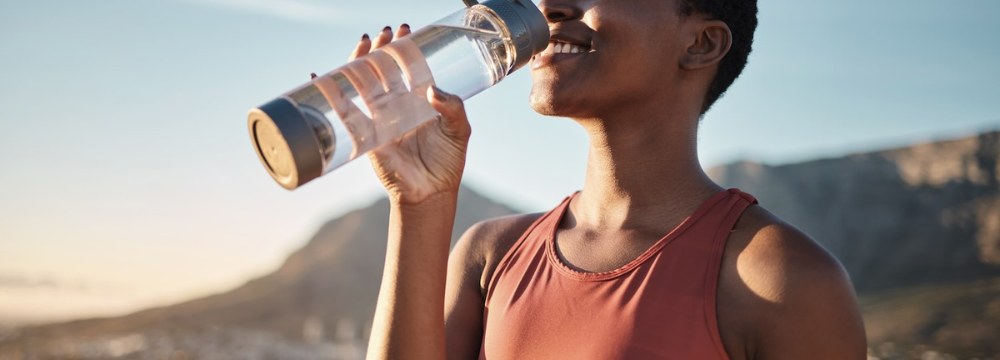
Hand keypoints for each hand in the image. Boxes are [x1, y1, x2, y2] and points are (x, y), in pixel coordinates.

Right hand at [349, 25, 471, 204]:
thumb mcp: (459, 130)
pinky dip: (331, 94)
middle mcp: (398, 105)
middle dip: (381, 49)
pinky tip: (321, 77)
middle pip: (383, 70)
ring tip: (361, 45)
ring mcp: (380, 118)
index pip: (409, 66)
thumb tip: (432, 90)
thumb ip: (453, 108)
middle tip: (383, 34)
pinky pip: (346, 112)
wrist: (431, 192)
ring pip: (364, 84)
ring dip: (359, 63)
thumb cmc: (448, 161)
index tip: (405, 32)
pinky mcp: (366, 135)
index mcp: (419, 100)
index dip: (405, 48)